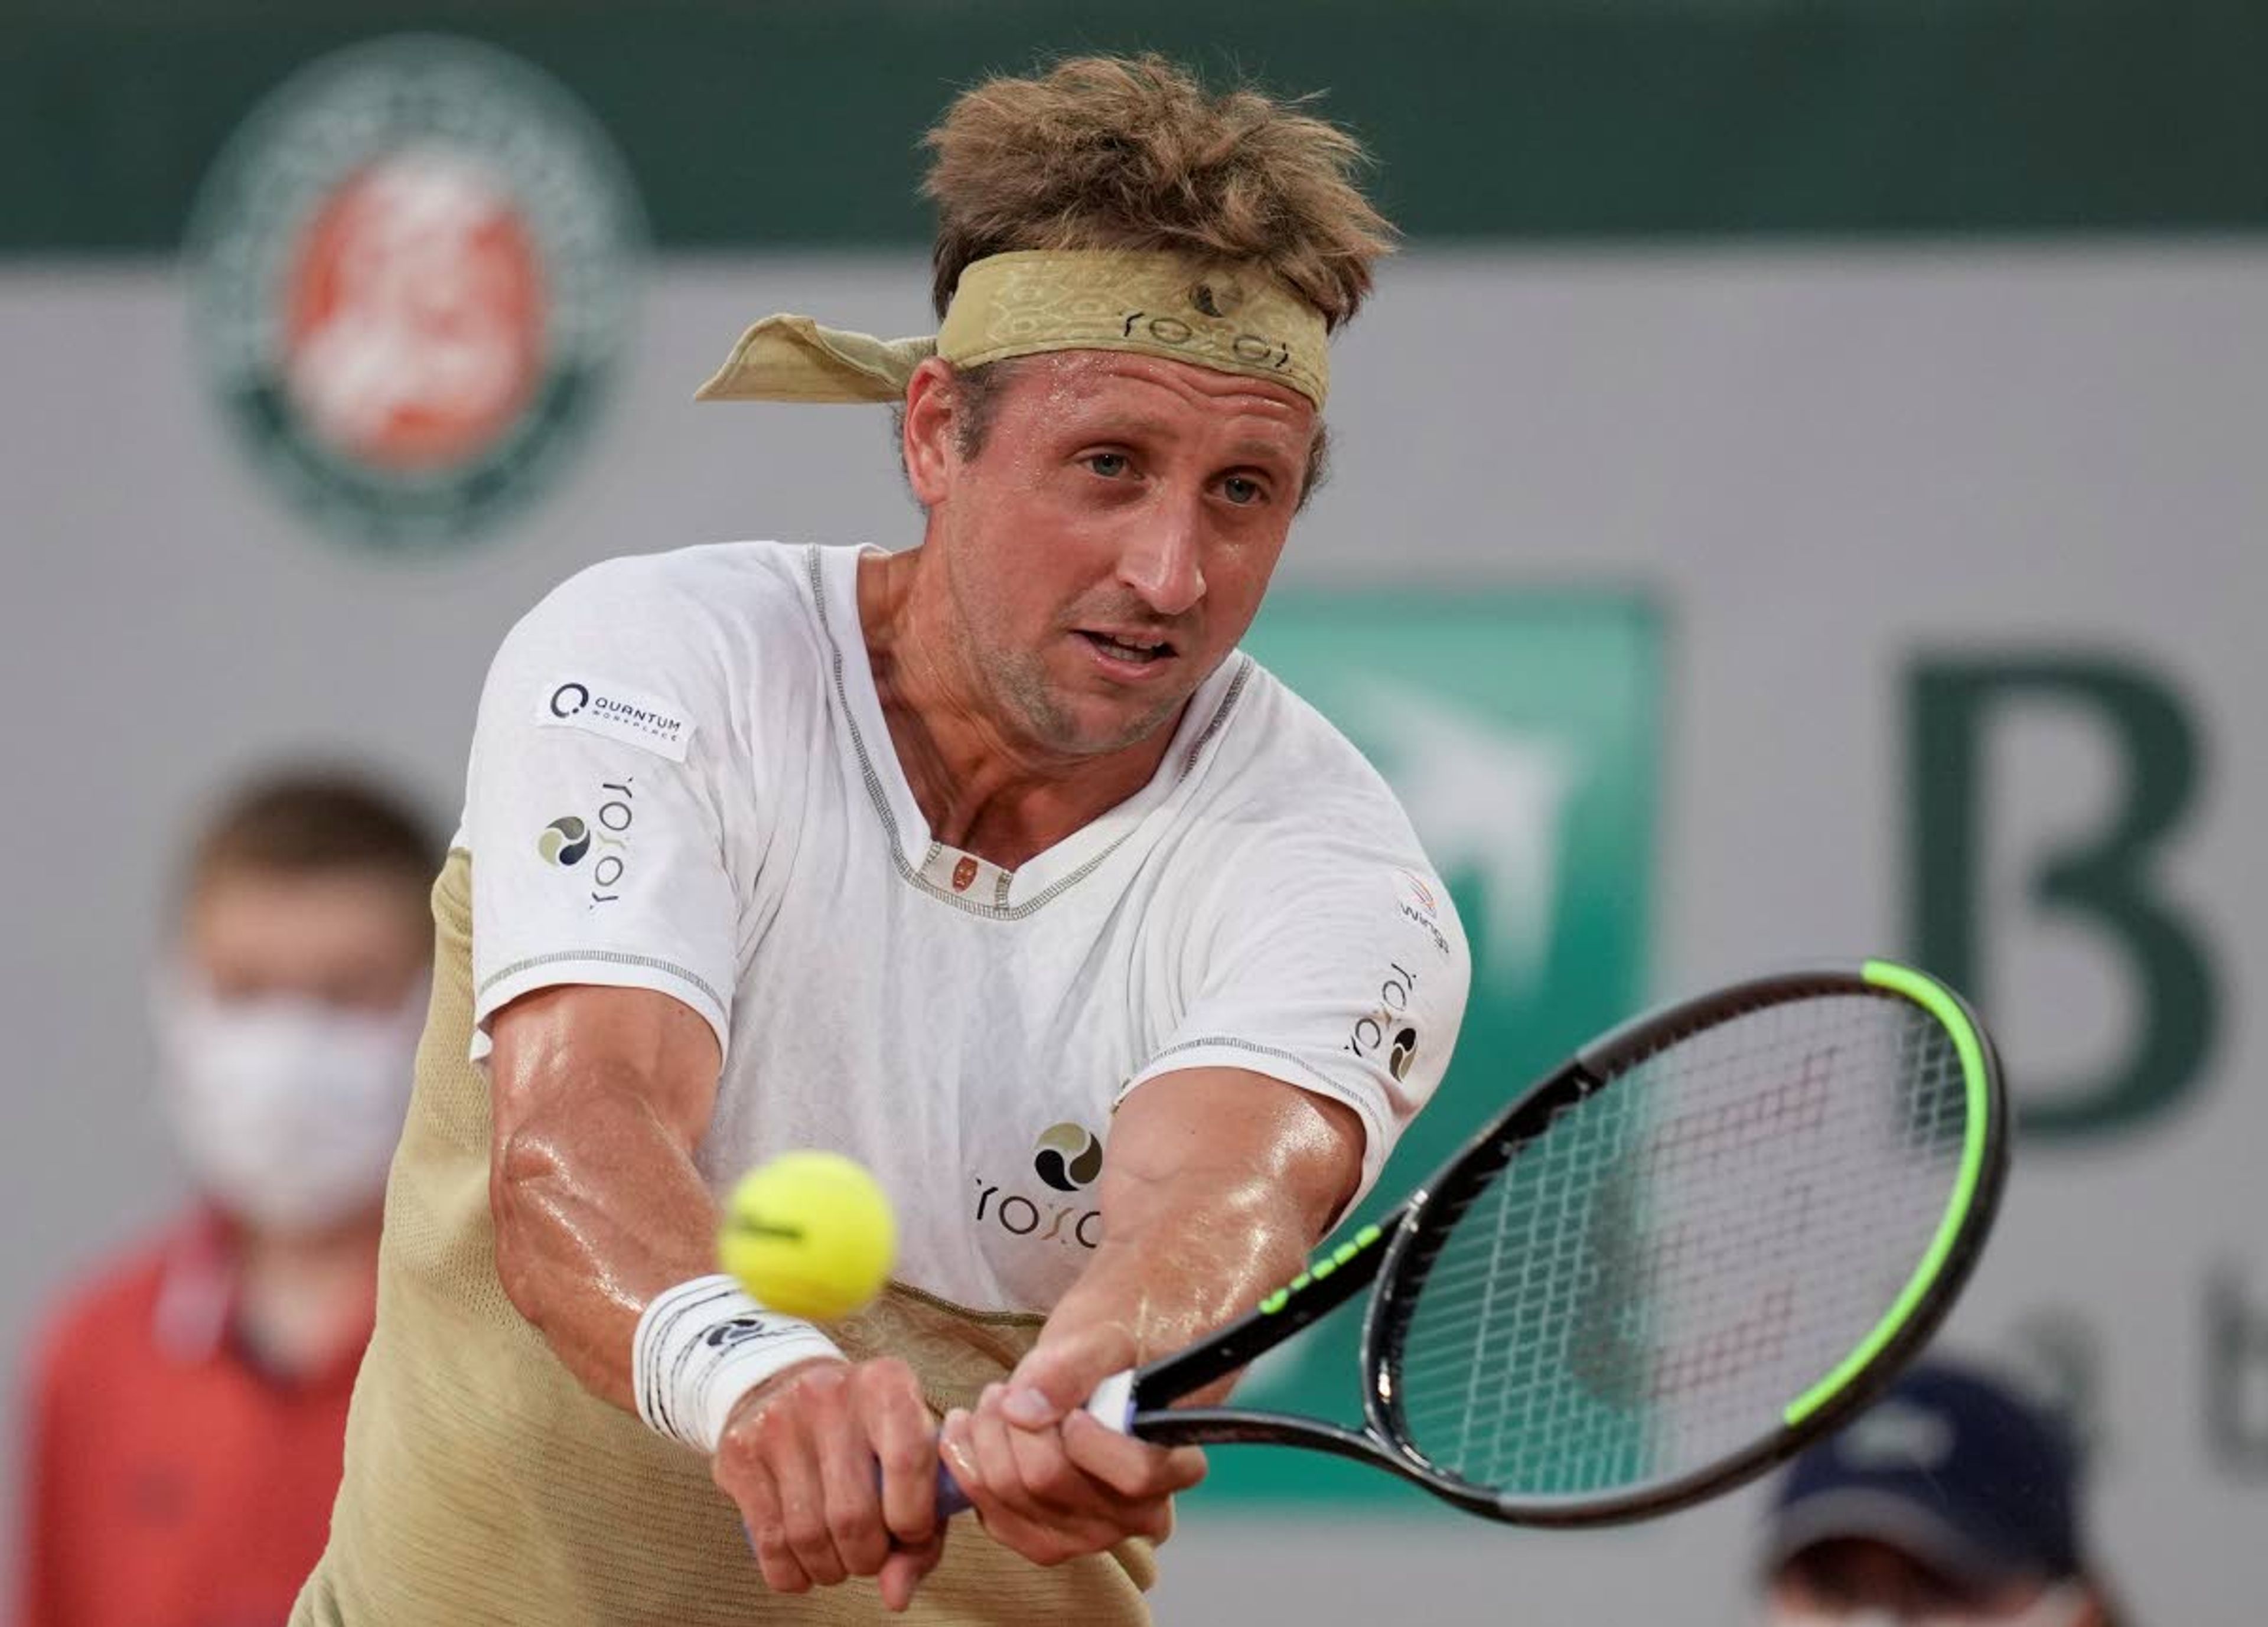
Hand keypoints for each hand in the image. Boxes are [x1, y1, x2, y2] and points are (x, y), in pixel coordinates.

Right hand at [714, 1356, 944, 1611]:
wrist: (784, 1385)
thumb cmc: (867, 1439)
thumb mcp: (909, 1464)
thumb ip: (922, 1535)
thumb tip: (895, 1596)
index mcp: (887, 1384)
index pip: (909, 1461)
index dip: (914, 1519)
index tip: (910, 1533)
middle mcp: (831, 1394)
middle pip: (853, 1514)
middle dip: (867, 1557)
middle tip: (868, 1555)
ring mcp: (779, 1420)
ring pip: (808, 1535)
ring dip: (830, 1568)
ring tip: (838, 1558)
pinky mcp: (739, 1451)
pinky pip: (769, 1541)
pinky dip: (791, 1573)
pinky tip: (803, 1565)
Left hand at [937, 1323, 1204, 1565]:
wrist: (1092, 1388)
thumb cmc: (1110, 1365)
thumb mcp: (1106, 1344)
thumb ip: (1073, 1367)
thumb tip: (1024, 1409)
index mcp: (1174, 1468)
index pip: (1136, 1474)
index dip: (1092, 1442)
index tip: (1071, 1411)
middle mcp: (1137, 1517)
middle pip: (1051, 1478)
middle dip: (1015, 1422)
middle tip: (1008, 1389)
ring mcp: (1089, 1539)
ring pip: (1012, 1492)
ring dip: (987, 1435)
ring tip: (995, 1399)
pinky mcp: (1044, 1546)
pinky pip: (988, 1511)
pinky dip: (966, 1463)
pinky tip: (971, 1430)